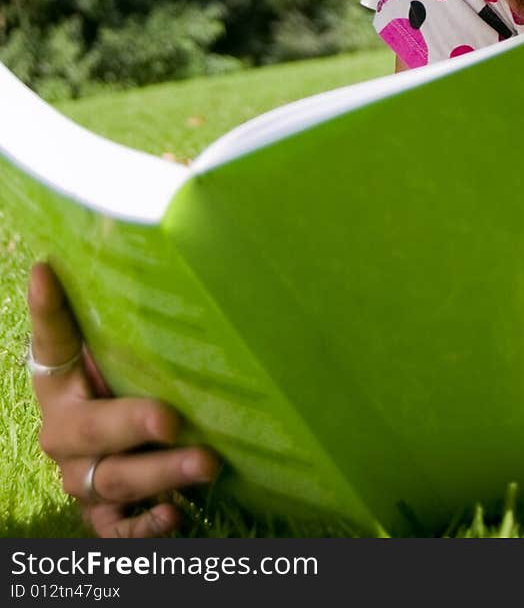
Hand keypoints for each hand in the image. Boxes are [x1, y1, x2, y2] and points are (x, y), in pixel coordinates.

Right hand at [27, 262, 220, 536]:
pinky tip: (175, 515)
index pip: (51, 339)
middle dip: (131, 424)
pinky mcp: (100, 514)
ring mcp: (78, 477)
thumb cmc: (131, 387)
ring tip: (207, 464)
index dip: (48, 308)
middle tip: (170, 420)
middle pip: (91, 429)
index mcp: (60, 382)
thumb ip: (128, 327)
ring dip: (161, 474)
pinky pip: (118, 529)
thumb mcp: (124, 357)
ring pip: (114, 480)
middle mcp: (62, 432)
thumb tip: (152, 262)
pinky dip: (147, 527)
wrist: (126, 454)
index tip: (47, 271)